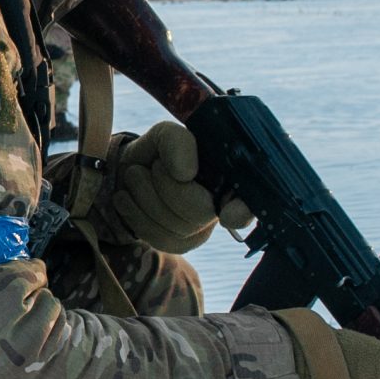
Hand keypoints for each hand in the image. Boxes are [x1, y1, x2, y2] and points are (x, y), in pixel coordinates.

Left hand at [102, 121, 253, 252]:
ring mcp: (202, 229)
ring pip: (176, 227)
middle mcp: (223, 206)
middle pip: (200, 211)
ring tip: (134, 175)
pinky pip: (159, 239)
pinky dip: (134, 214)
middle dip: (166, 186)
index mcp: (231, 176)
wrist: (130, 172)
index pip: (253, 199)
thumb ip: (177, 142)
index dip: (244, 210)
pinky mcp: (179, 244)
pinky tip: (126, 197)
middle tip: (152, 167)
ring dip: (144, 196)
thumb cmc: (160, 152)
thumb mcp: (167, 134)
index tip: (227, 214)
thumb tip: (186, 173)